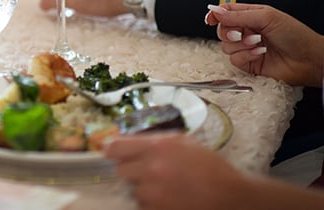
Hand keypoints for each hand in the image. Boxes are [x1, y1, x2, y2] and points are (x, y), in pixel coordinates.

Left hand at [105, 133, 246, 209]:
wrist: (231, 197)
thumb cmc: (210, 167)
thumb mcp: (183, 143)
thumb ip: (154, 142)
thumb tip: (128, 143)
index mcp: (157, 147)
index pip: (115, 147)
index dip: (112, 150)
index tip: (112, 153)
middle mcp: (151, 169)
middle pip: (121, 170)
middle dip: (131, 171)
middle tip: (146, 172)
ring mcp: (153, 193)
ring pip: (133, 190)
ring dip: (143, 189)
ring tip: (165, 188)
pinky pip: (143, 205)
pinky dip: (151, 203)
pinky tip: (169, 199)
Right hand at [205, 3, 323, 86]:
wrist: (309, 59)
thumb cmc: (294, 34)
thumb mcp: (266, 17)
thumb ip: (237, 15)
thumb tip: (214, 11)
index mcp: (251, 15)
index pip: (225, 12)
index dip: (215, 15)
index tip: (210, 19)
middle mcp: (247, 31)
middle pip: (221, 30)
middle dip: (229, 32)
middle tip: (242, 33)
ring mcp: (247, 48)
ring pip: (225, 46)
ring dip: (241, 45)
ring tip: (259, 43)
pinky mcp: (249, 63)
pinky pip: (234, 60)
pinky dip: (246, 56)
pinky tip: (260, 53)